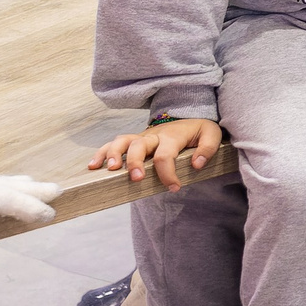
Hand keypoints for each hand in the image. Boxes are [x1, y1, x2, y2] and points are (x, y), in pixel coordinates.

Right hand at [88, 118, 223, 192]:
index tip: (174, 188)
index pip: (166, 155)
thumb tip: (196, 164)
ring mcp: (141, 137)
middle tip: (136, 179)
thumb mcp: (212, 134)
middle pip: (139, 145)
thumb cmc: (199, 131)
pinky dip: (102, 153)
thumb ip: (207, 149)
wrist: (189, 117)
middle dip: (135, 162)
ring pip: (122, 141)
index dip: (168, 173)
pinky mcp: (133, 140)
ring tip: (110, 169)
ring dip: (113, 155)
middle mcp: (154, 135)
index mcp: (173, 136)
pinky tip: (93, 166)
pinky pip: (113, 143)